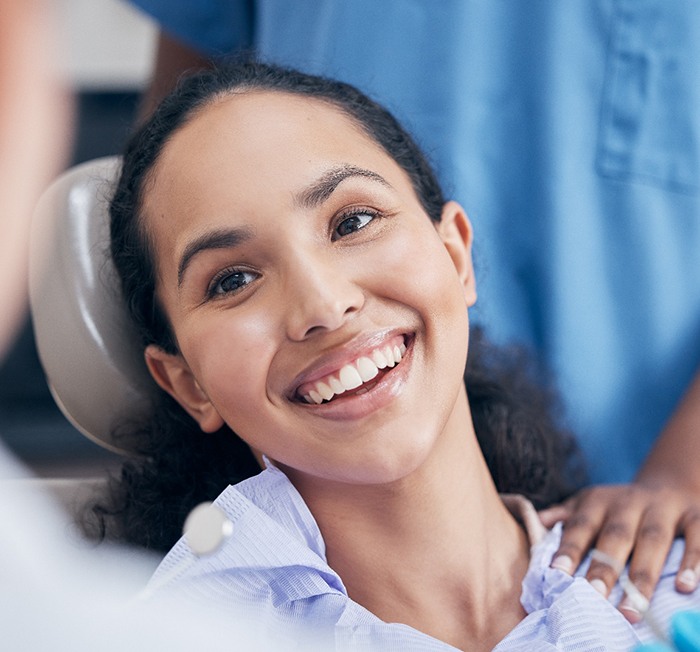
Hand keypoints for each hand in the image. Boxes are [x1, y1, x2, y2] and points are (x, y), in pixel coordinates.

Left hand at [538, 483, 699, 622]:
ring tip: (634, 609)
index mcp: (598, 502)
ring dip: (643, 576)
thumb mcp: (588, 505)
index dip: (569, 549)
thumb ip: (563, 517)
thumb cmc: (618, 508)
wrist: (667, 486)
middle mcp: (629, 502)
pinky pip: (695, 538)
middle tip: (594, 598)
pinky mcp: (694, 515)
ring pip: (653, 540)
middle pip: (615, 536)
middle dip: (604, 567)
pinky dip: (691, 562)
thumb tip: (535, 524)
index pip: (580, 526)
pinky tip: (683, 587)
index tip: (557, 575)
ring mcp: (663, 508)